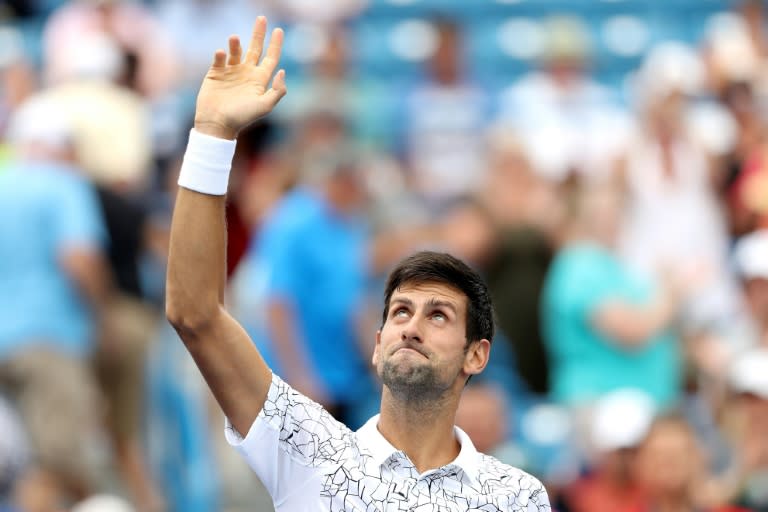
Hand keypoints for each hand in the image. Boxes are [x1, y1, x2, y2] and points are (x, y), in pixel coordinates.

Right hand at [194, 16, 286, 139]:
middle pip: (255, 49)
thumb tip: (282, 71)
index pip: (270, 58)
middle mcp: (246, 73)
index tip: (279, 30)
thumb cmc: (242, 118)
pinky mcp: (215, 73)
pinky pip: (219, 59)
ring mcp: (231, 72)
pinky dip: (221, 54)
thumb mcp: (264, 107)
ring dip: (236, 44)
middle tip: (261, 18)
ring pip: (236, 51)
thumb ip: (277, 91)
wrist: (217, 124)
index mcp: (259, 80)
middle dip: (258, 34)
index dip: (276, 45)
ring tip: (234, 37)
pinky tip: (222, 53)